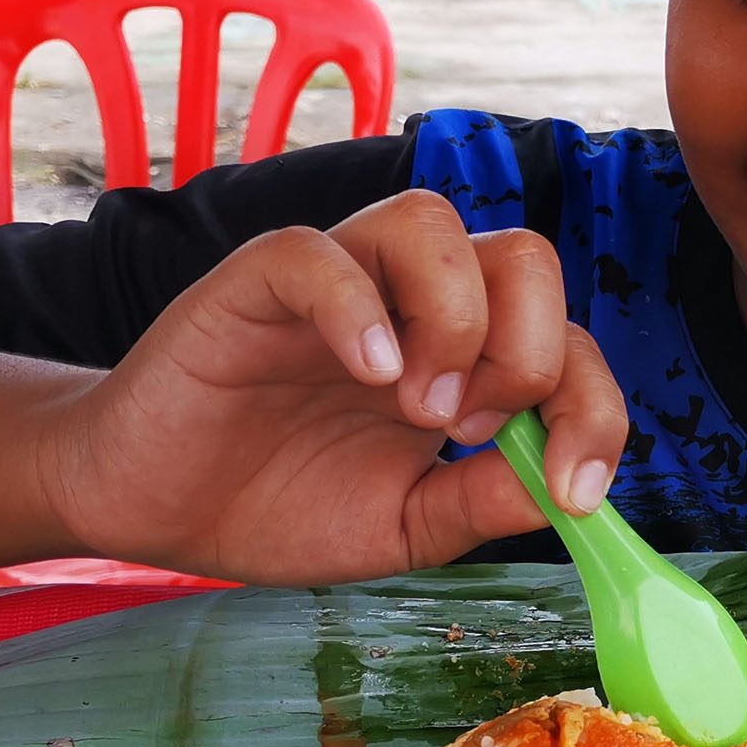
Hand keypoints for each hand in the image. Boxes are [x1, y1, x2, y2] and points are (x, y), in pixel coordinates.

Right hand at [38, 190, 627, 585]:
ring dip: (455, 316)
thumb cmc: (277, 503)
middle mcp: (410, 302)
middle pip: (522, 254)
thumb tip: (574, 490)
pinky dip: (358, 307)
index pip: (566, 336)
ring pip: (431, 221)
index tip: (575, 489)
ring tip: (419, 406)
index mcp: (460, 355)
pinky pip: (318, 254)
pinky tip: (368, 374)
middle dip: (529, 348)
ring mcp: (338, 282)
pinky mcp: (256, 280)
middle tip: (471, 430)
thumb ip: (483, 502)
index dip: (592, 404)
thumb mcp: (404, 526)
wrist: (153, 509)